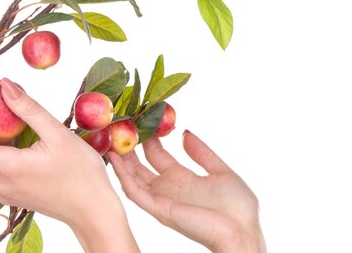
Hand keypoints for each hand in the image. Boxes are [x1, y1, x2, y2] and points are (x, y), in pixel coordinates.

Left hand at [0, 78, 138, 252]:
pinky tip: (25, 148)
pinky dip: (2, 157)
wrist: (93, 209)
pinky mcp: (12, 196)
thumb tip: (6, 85)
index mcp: (6, 166)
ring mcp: (3, 192)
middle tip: (5, 112)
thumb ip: (29, 110)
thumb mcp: (58, 135)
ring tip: (18, 129)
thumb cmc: (81, 171)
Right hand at [108, 131, 265, 252]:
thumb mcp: (220, 170)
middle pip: (141, 166)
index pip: (159, 156)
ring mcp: (162, 199)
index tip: (142, 121)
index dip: (150, 140)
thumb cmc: (236, 206)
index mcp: (183, 179)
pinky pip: (135, 192)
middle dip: (130, 149)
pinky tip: (115, 159)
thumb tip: (185, 133)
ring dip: (121, 160)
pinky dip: (123, 176)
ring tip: (110, 138)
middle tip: (120, 128)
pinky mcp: (160, 209)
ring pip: (133, 178)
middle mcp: (169, 188)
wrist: (241, 230)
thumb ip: (201, 153)